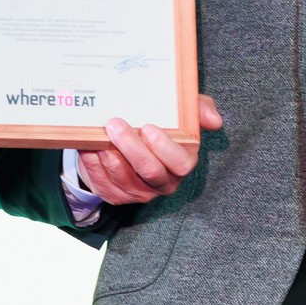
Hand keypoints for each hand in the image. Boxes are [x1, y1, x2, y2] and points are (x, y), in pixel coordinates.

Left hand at [76, 95, 223, 204]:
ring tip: (100, 134)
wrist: (127, 142)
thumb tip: (215, 120)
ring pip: (123, 176)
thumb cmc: (158, 126)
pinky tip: (90, 147)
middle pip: (150, 170)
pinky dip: (94, 163)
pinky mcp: (115, 194)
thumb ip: (198, 110)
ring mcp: (138, 191)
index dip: (165, 148)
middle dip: (132, 147)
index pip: (181, 163)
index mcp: (181, 163)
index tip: (148, 127)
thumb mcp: (181, 114)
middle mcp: (163, 182)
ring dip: (109, 154)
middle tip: (116, 124)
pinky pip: (103, 182)